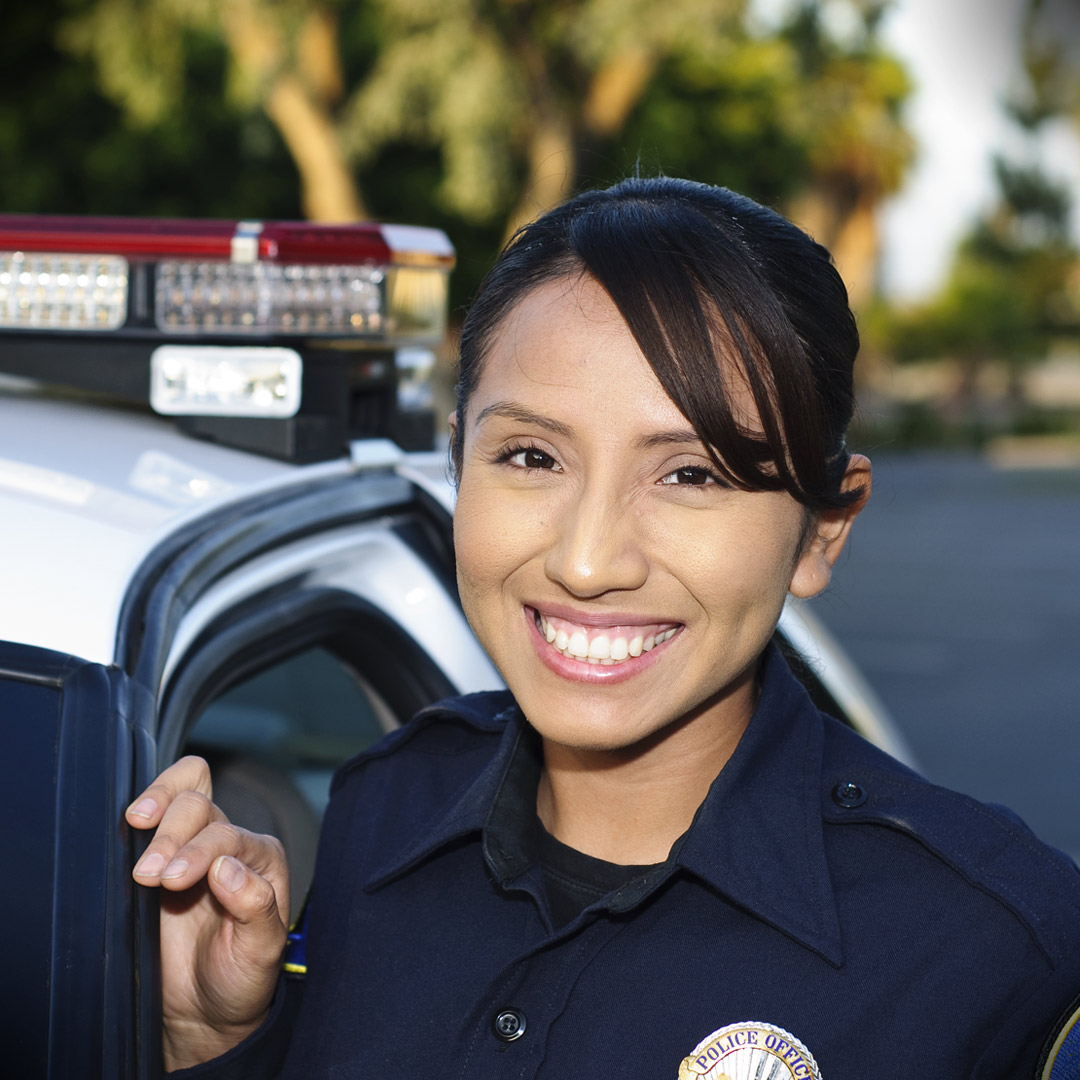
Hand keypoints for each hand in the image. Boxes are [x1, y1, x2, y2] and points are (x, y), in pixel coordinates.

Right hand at [127, 756, 290, 1069]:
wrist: (205, 1010)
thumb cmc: (241, 977)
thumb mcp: (261, 952)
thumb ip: (256, 907)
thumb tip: (226, 867)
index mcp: (260, 859)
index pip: (227, 835)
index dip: (199, 851)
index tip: (172, 882)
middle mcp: (230, 845)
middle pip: (199, 807)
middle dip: (171, 835)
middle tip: (147, 877)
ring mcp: (194, 848)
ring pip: (181, 797)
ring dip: (155, 811)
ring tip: (135, 846)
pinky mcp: (161, 860)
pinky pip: (154, 819)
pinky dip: (141, 815)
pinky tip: (127, 831)